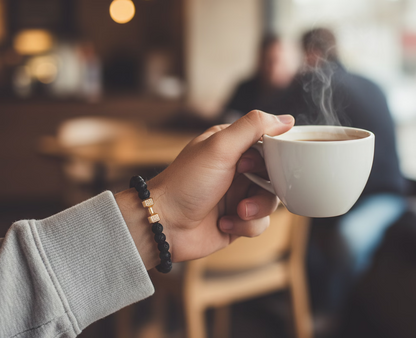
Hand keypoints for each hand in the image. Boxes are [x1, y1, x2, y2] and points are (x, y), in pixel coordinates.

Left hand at [116, 110, 293, 268]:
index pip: (269, 145)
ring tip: (237, 211)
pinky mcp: (238, 220)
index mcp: (232, 147)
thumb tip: (287, 119)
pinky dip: (244, 225)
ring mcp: (238, 196)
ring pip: (271, 201)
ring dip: (255, 209)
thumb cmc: (187, 183)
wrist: (165, 224)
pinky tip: (223, 223)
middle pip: (275, 175)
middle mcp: (237, 170)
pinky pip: (260, 223)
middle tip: (245, 188)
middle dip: (265, 186)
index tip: (251, 165)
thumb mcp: (220, 147)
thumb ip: (253, 127)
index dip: (271, 157)